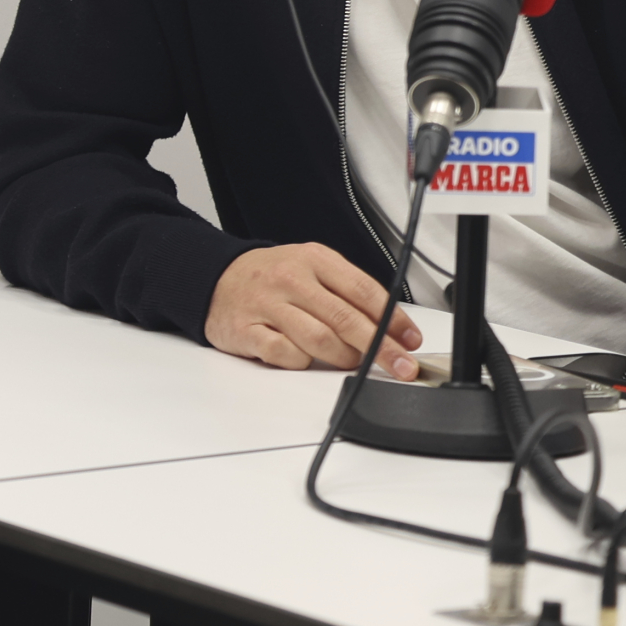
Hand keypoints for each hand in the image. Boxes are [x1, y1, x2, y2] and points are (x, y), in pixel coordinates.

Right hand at [205, 243, 421, 375]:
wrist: (215, 279)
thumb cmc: (272, 278)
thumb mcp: (311, 269)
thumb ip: (347, 292)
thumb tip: (392, 328)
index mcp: (313, 259)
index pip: (364, 290)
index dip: (393, 319)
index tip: (410, 340)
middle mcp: (291, 279)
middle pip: (346, 319)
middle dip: (381, 348)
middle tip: (401, 366)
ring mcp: (267, 304)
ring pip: (320, 340)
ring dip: (344, 358)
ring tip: (350, 361)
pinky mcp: (247, 329)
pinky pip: (286, 354)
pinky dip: (303, 362)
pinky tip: (304, 357)